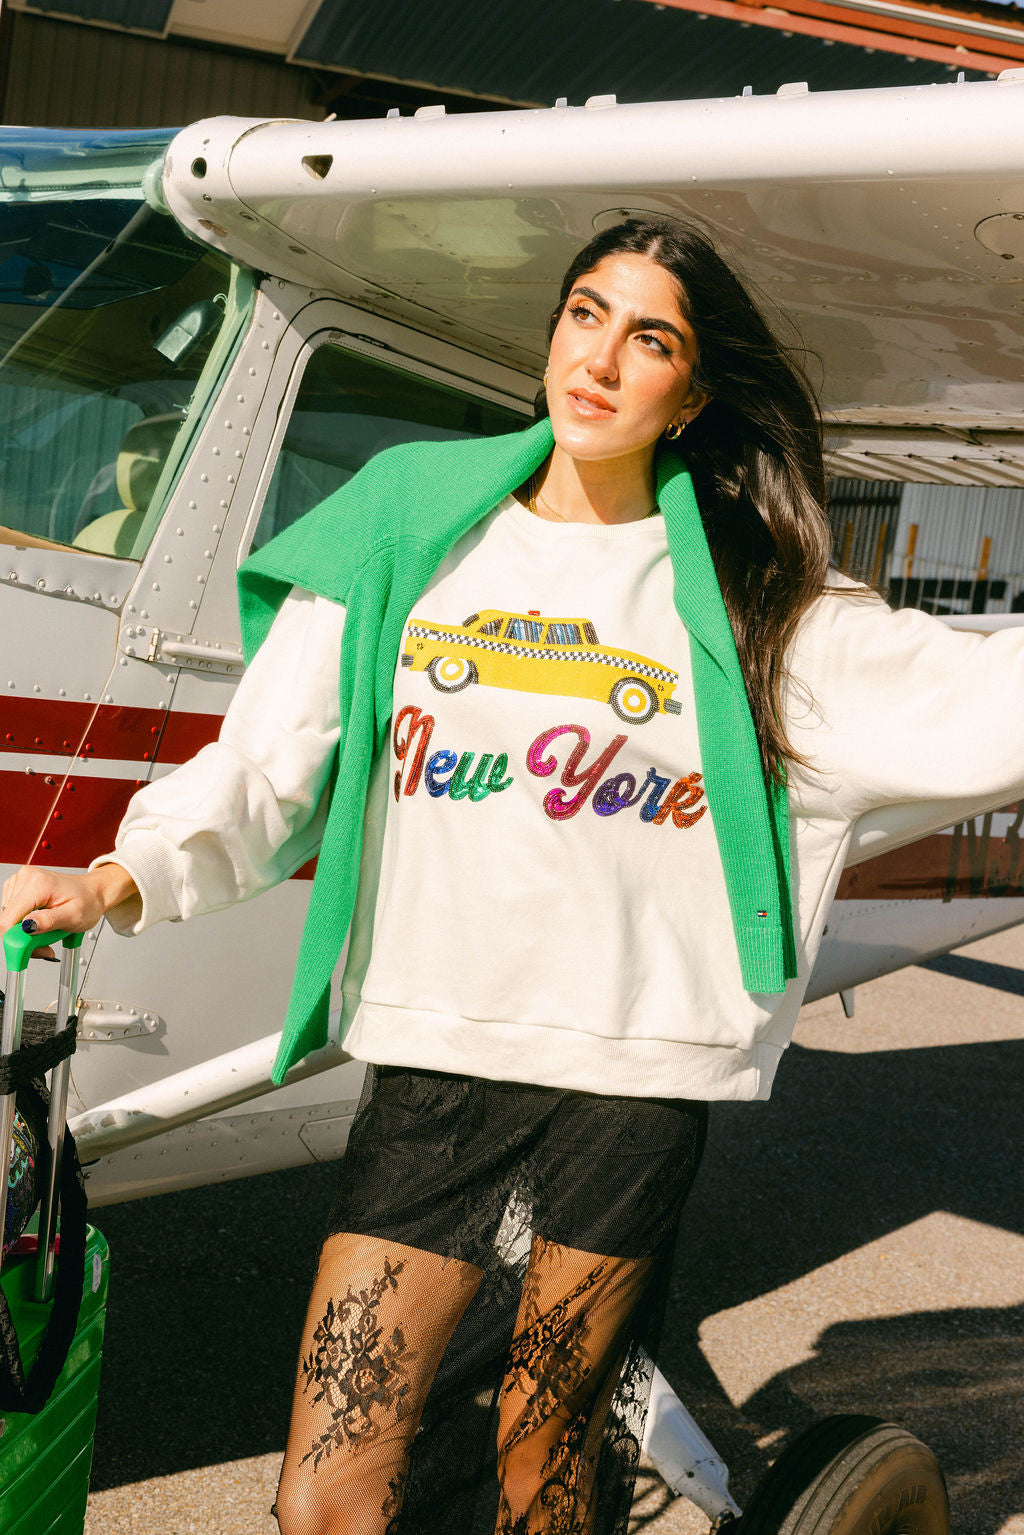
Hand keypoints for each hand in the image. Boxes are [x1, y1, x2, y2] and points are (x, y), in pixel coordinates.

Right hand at [0, 864, 139, 960]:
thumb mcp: (74, 916)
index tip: (28, 951)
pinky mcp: (17, 888)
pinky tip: (38, 922)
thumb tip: (27, 927)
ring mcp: (19, 882)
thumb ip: (50, 921)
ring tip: (46, 929)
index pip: (8, 919)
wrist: (92, 892)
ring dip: (24, 932)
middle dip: (23, 938)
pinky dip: (23, 924)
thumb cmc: (87, 901)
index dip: (15, 940)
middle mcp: (25, 879)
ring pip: (9, 919)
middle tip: (44, 943)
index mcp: (37, 884)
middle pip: (7, 920)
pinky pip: (12, 914)